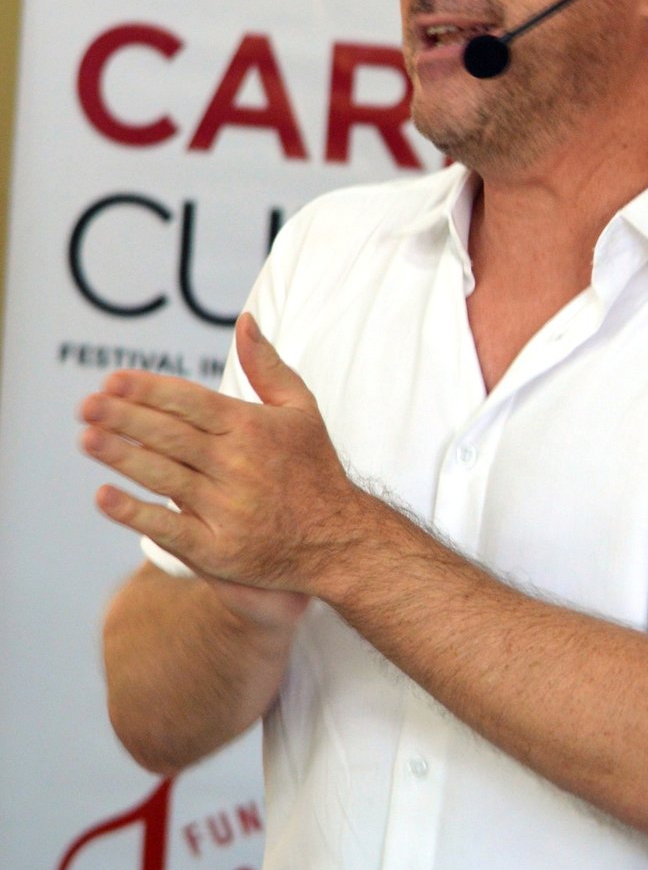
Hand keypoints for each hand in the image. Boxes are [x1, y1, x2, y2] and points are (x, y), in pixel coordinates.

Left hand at [80, 313, 367, 595]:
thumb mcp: (302, 410)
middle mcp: (238, 465)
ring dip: (121, 458)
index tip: (113, 380)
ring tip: (87, 439)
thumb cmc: (314, 469)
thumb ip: (268, 366)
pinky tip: (104, 495)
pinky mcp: (218, 548)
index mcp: (253, 428)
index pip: (192, 401)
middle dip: (125, 418)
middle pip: (170, 436)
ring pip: (163, 477)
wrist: (338, 539)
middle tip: (86, 404)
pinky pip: (167, 528)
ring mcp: (227, 508)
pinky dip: (134, 512)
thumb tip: (245, 321)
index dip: (150, 389)